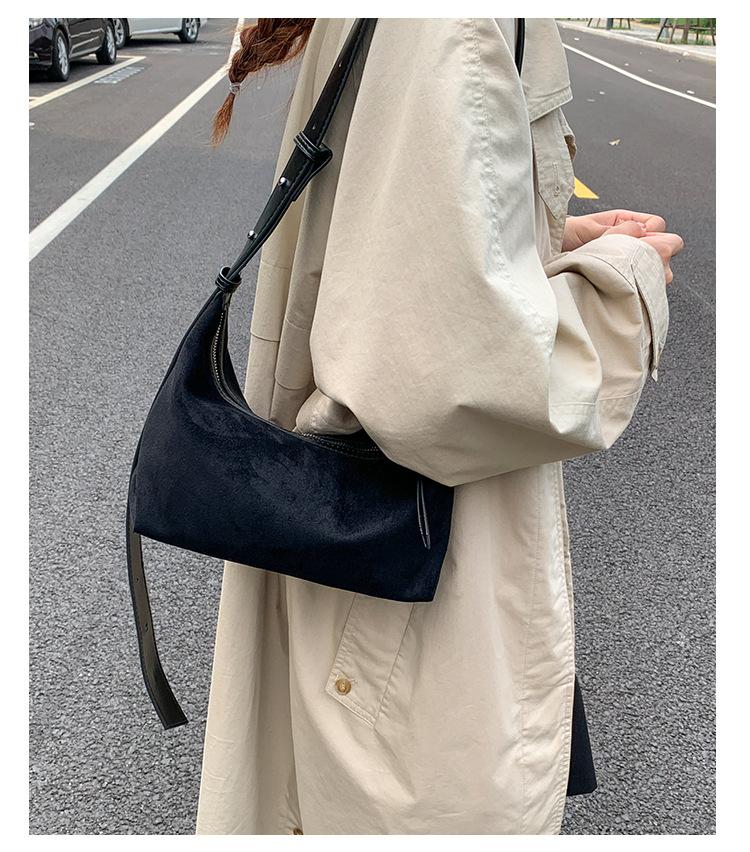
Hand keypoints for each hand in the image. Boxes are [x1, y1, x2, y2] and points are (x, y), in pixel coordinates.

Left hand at [562, 209, 683, 282]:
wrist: (546, 256)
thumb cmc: (562, 238)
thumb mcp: (586, 229)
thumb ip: (614, 230)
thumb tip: (641, 232)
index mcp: (625, 223)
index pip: (657, 226)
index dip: (651, 233)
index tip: (635, 243)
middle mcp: (632, 243)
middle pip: (667, 249)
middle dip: (656, 255)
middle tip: (634, 262)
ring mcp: (631, 264)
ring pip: (661, 270)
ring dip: (649, 273)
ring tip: (626, 277)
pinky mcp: (626, 283)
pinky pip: (646, 287)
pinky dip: (641, 288)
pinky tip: (627, 289)